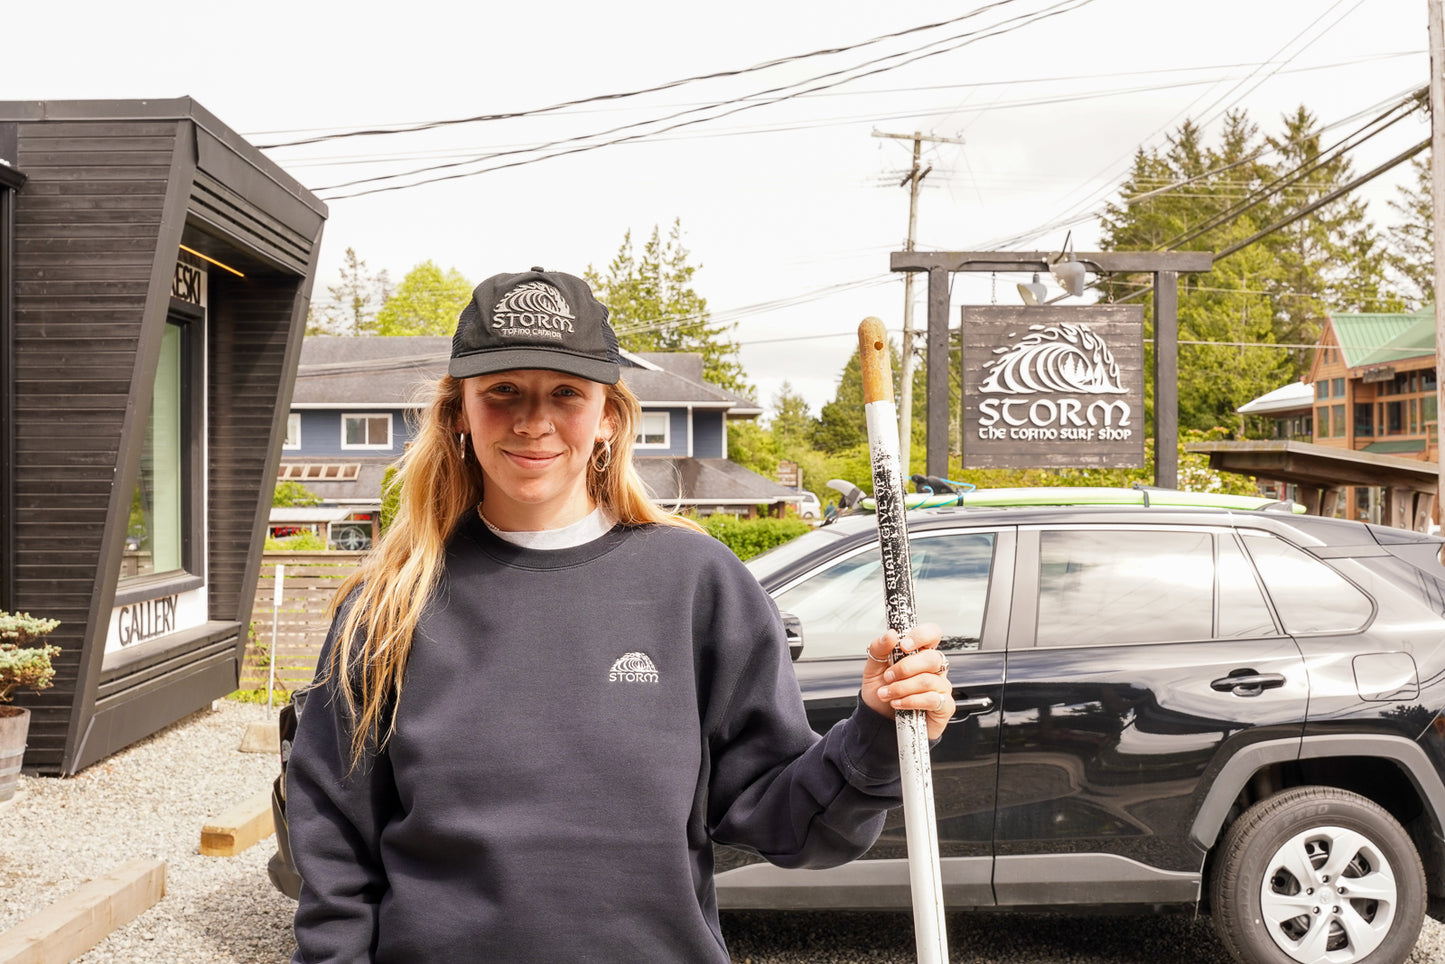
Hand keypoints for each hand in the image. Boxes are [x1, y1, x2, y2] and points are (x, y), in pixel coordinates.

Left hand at [860, 623, 952, 740]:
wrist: (879, 720)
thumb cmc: (881, 692)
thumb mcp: (872, 668)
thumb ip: (879, 649)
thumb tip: (890, 634)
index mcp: (919, 653)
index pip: (932, 634)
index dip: (921, 635)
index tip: (904, 645)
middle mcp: (933, 669)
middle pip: (931, 658)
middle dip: (905, 668)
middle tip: (888, 676)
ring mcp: (941, 687)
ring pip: (928, 680)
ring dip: (901, 687)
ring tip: (886, 693)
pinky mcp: (944, 706)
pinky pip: (932, 699)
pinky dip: (910, 701)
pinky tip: (898, 704)